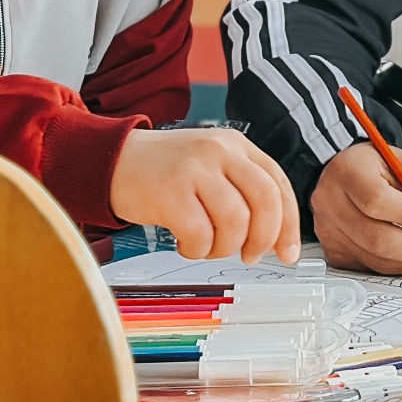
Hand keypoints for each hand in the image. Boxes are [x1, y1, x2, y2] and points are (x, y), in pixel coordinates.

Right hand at [108, 128, 300, 263]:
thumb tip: (274, 238)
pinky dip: (196, 250)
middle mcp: (219, 151)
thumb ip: (242, 190)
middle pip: (265, 200)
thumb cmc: (164, 172)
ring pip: (235, 221)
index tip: (287, 252)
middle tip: (250, 256)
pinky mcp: (170, 191)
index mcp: (236, 145)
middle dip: (263, 238)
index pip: (278, 184)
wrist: (112, 159)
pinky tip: (184, 243)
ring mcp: (194, 169)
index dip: (288, 224)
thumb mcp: (210, 166)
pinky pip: (200, 234)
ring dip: (224, 247)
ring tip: (206, 246)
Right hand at [312, 142, 401, 273]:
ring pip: (377, 260)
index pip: (377, 200)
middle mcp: (330, 202)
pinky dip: (401, 266)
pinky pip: (373, 269)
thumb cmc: (385, 171)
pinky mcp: (334, 254)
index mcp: (348, 170)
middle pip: (377, 238)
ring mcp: (328, 231)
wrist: (350, 177)